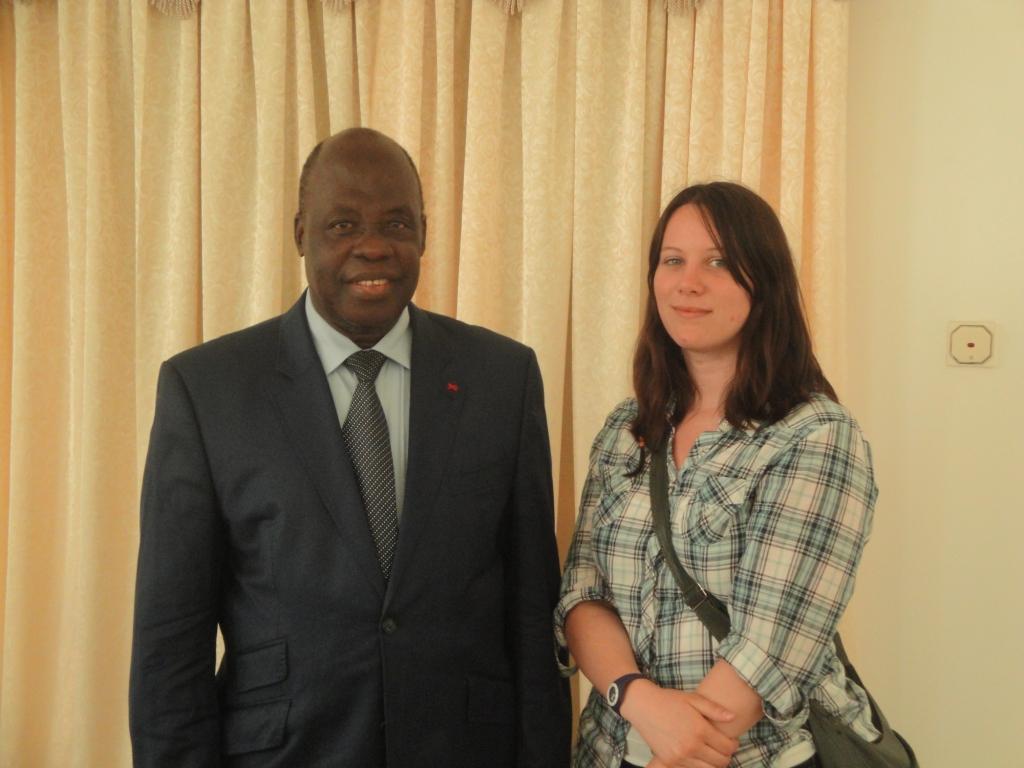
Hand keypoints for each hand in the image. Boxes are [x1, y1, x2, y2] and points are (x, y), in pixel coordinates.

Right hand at [622, 681, 738, 767]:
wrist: (642, 706)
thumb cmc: (669, 700)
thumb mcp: (693, 698)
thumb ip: (714, 709)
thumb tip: (733, 717)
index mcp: (700, 730)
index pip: (727, 747)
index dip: (733, 744)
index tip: (731, 740)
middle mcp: (691, 747)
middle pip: (721, 762)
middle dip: (726, 755)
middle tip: (722, 746)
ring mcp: (680, 757)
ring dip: (714, 762)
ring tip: (711, 750)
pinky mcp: (670, 762)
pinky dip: (699, 765)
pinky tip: (697, 754)